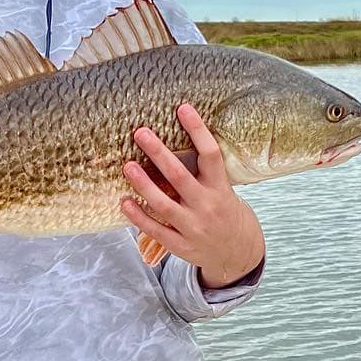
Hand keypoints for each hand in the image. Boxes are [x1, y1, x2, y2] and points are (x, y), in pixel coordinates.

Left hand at [121, 103, 265, 288]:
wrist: (237, 252)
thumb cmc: (224, 211)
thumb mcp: (223, 189)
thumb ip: (203, 171)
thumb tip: (176, 137)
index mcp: (220, 188)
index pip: (210, 154)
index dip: (198, 130)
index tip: (183, 108)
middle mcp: (207, 206)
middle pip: (180, 176)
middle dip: (158, 153)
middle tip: (140, 133)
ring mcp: (193, 227)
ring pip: (163, 204)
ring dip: (143, 184)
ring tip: (127, 166)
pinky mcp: (181, 245)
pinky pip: (156, 230)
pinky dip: (138, 216)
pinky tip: (124, 201)